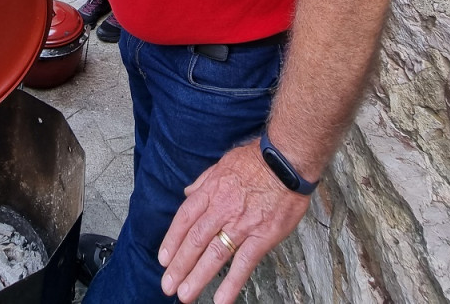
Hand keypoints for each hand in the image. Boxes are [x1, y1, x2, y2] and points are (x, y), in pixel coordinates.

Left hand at [158, 140, 310, 303]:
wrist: (286, 160)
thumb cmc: (257, 159)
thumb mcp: (223, 163)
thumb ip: (204, 181)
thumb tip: (189, 192)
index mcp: (211, 192)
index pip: (184, 219)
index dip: (172, 240)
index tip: (163, 258)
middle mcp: (222, 210)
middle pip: (194, 241)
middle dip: (179, 265)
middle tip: (168, 284)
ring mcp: (241, 225)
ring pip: (214, 254)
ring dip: (197, 277)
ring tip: (185, 295)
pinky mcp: (262, 236)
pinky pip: (244, 263)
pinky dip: (231, 283)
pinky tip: (222, 299)